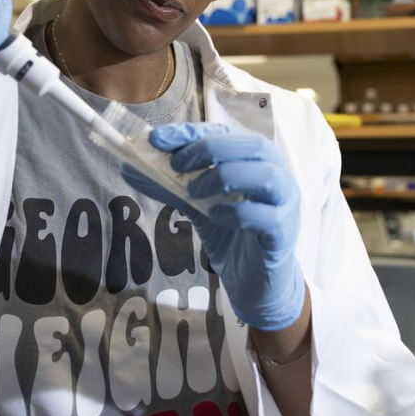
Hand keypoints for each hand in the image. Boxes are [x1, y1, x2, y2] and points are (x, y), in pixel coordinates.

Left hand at [122, 122, 305, 331]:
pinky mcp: (282, 234)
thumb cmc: (231, 235)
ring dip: (224, 177)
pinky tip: (215, 217)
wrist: (254, 282)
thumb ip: (170, 185)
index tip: (157, 139)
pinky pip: (265, 216)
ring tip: (194, 192)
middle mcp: (276, 176)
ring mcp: (285, 204)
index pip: (226, 133)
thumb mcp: (197, 206)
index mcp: (255, 161)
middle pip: (253, 145)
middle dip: (210, 148)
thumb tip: (129, 167)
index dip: (192, 133)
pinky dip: (236, 213)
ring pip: (265, 175)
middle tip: (176, 165)